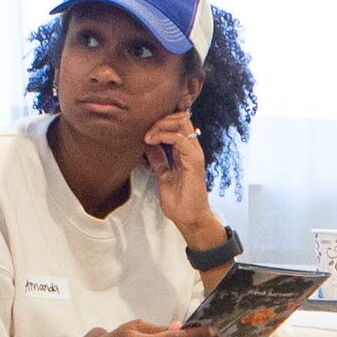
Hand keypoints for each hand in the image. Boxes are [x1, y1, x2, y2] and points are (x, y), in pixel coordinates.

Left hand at [145, 114, 214, 230]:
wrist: (188, 218)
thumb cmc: (178, 200)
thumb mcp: (162, 174)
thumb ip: (158, 159)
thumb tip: (147, 145)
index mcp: (185, 150)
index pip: (177, 123)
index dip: (161, 120)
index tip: (143, 129)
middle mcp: (191, 148)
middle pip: (180, 118)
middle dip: (160, 119)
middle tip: (145, 131)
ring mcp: (193, 153)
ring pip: (181, 122)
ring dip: (161, 125)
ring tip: (147, 136)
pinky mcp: (194, 161)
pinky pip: (180, 139)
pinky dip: (163, 136)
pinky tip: (151, 141)